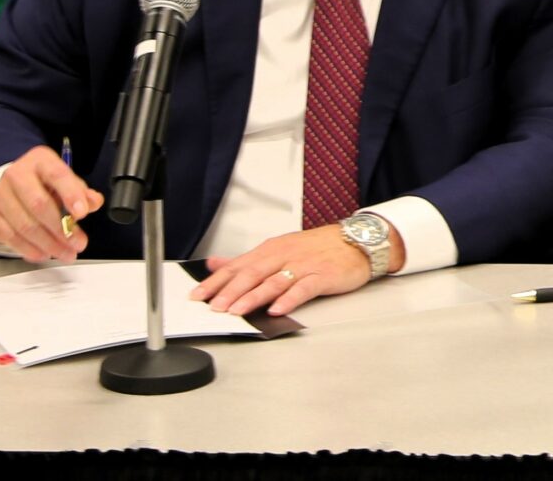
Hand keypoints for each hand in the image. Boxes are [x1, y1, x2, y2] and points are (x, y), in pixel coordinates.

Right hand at [0, 146, 101, 263]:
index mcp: (40, 160)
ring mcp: (0, 194)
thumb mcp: (64, 180)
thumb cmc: (43, 183)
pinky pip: (9, 237)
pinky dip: (29, 249)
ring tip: (66, 253)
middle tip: (78, 243)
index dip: (71, 195)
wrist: (12, 184)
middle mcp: (16, 174)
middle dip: (61, 229)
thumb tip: (93, 202)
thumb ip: (81, 191)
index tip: (82, 214)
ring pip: (24, 225)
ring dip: (48, 244)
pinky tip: (44, 254)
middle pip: (39, 205)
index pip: (57, 175)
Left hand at [192, 221, 395, 317]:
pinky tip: (277, 309)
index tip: (196, 296)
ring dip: (254, 296)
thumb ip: (246, 260)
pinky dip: (289, 298)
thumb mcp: (278, 249)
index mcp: (270, 250)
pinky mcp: (322, 275)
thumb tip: (215, 264)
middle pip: (252, 273)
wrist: (356, 241)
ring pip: (274, 281)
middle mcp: (284, 255)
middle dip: (231, 291)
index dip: (216, 282)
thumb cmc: (316, 248)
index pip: (237, 266)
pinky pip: (303, 288)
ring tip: (237, 311)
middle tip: (214, 307)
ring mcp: (303, 265)